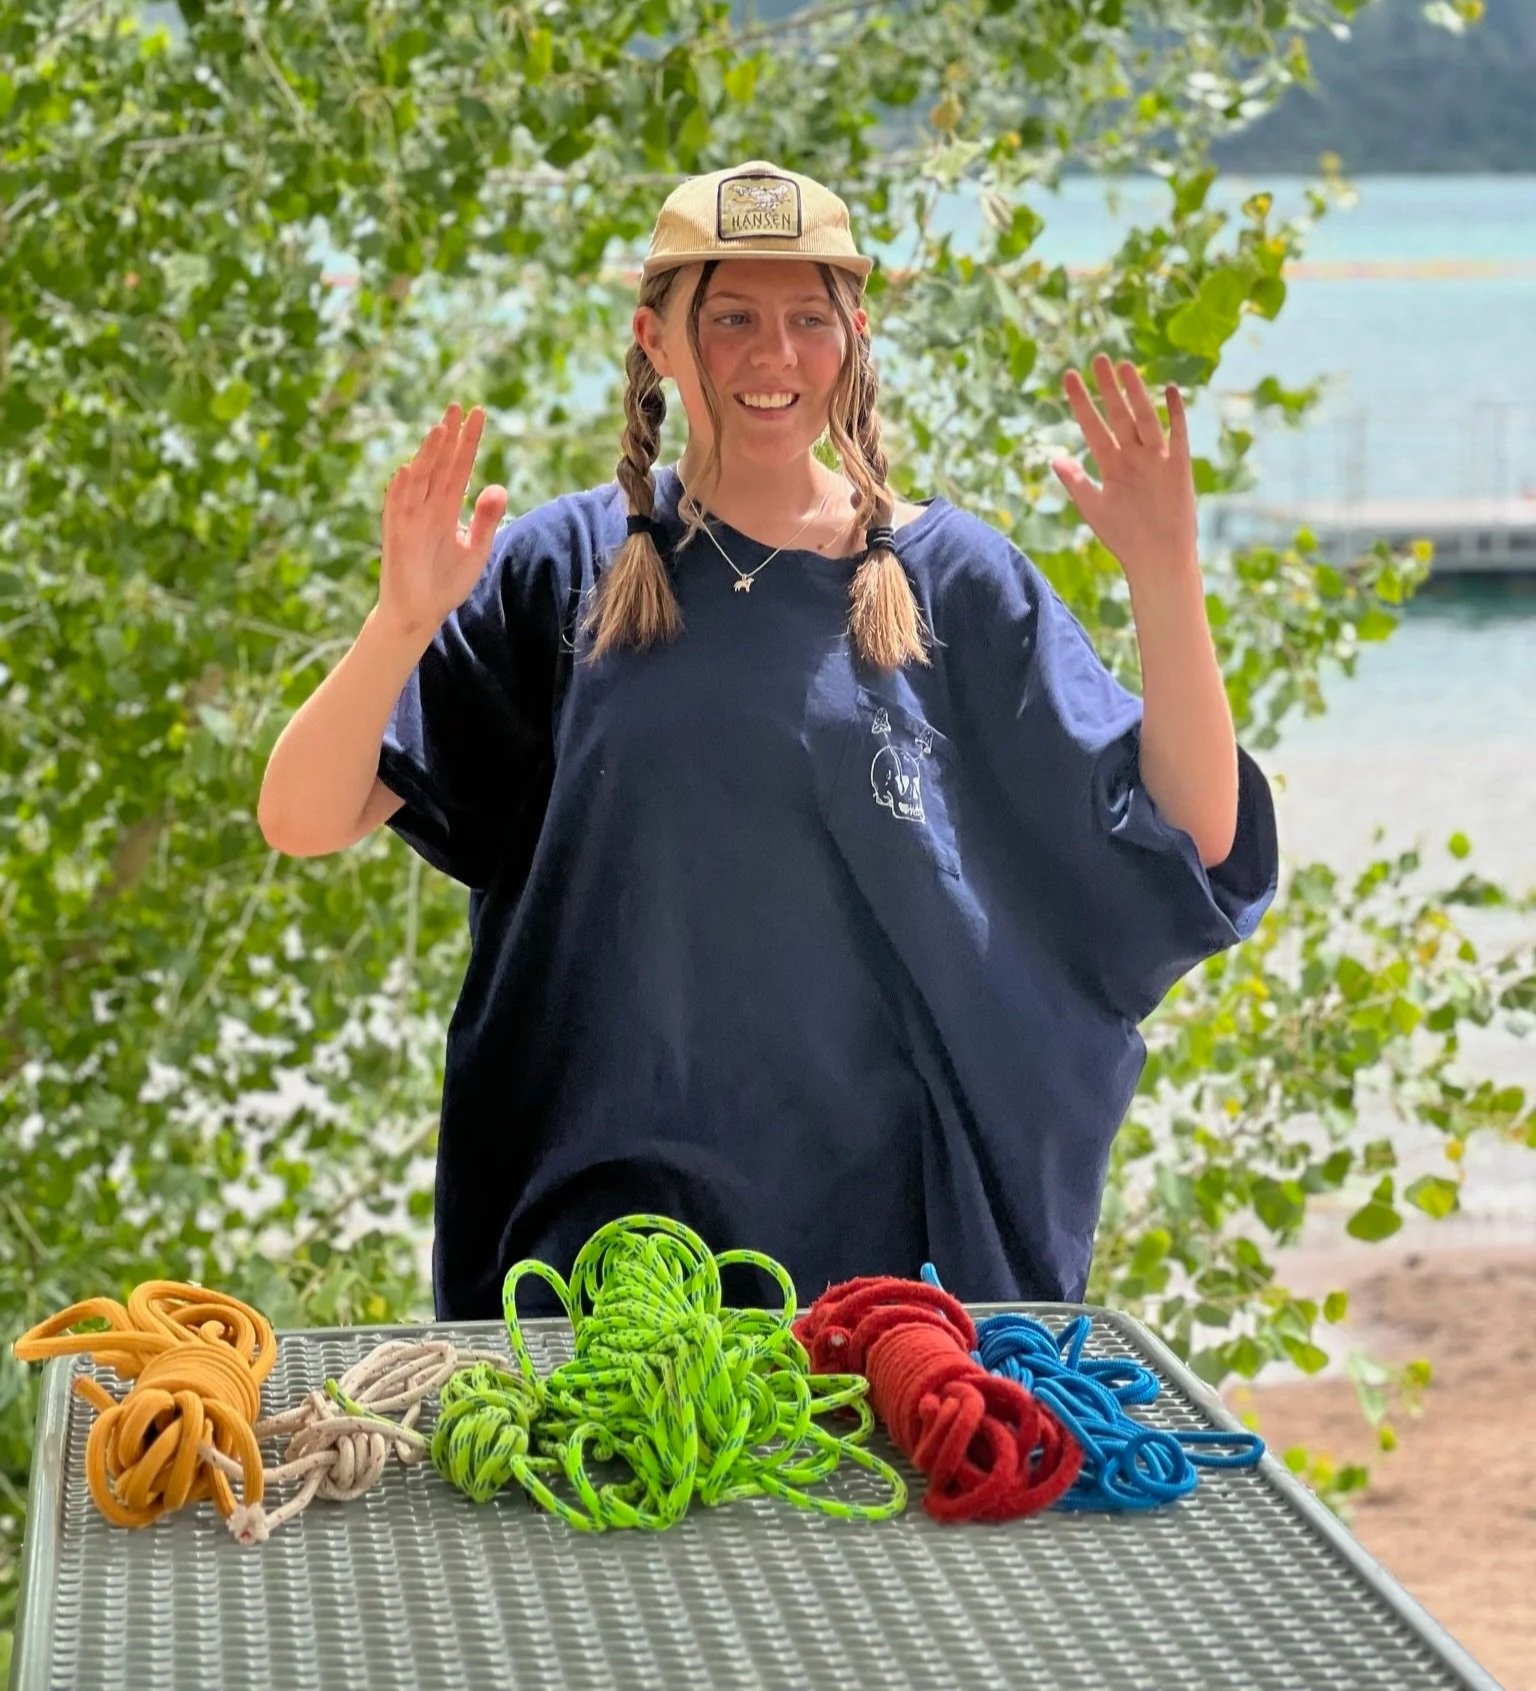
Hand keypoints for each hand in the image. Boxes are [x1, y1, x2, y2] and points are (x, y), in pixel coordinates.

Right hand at [379, 403, 507, 637]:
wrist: (421, 612)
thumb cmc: (447, 582)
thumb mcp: (476, 548)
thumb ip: (487, 519)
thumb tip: (499, 486)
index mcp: (447, 507)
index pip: (460, 467)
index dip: (468, 442)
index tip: (478, 414)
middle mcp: (428, 506)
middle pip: (440, 464)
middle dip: (449, 437)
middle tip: (458, 406)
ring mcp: (411, 518)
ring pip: (420, 479)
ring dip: (428, 454)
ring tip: (440, 429)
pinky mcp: (397, 534)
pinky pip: (397, 507)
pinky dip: (402, 488)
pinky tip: (410, 468)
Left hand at [1050, 354, 1197, 580]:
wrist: (1156, 558)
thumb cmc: (1123, 538)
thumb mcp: (1094, 508)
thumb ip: (1075, 482)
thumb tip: (1054, 458)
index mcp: (1110, 464)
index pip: (1092, 426)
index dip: (1080, 402)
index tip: (1068, 377)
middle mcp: (1133, 456)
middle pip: (1118, 415)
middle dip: (1107, 388)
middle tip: (1097, 358)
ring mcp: (1156, 459)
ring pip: (1145, 418)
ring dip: (1135, 393)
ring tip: (1124, 367)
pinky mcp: (1179, 467)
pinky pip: (1177, 435)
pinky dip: (1175, 414)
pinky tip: (1170, 390)